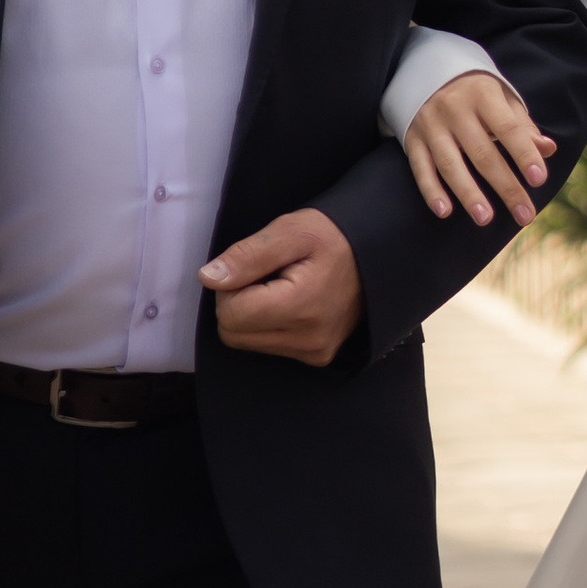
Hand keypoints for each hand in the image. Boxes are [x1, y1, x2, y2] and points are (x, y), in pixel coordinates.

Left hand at [200, 207, 363, 364]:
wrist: (378, 251)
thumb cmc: (333, 235)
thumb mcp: (290, 231)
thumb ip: (247, 256)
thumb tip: (209, 278)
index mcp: (301, 308)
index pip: (229, 314)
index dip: (230, 286)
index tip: (256, 266)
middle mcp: (308, 340)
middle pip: (233, 334)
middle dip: (237, 303)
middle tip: (265, 276)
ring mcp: (315, 352)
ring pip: (247, 343)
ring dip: (253, 315)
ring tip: (282, 287)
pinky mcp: (317, 356)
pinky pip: (269, 346)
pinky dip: (269, 325)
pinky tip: (292, 303)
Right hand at [403, 71, 552, 228]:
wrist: (426, 72)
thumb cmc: (476, 93)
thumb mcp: (502, 99)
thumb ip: (523, 126)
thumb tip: (548, 149)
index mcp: (483, 95)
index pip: (507, 128)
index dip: (524, 154)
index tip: (539, 180)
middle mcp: (455, 109)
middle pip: (483, 153)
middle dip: (506, 187)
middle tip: (524, 216)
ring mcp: (431, 125)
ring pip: (450, 164)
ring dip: (468, 194)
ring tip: (485, 219)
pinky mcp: (412, 139)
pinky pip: (421, 168)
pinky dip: (431, 191)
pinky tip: (445, 212)